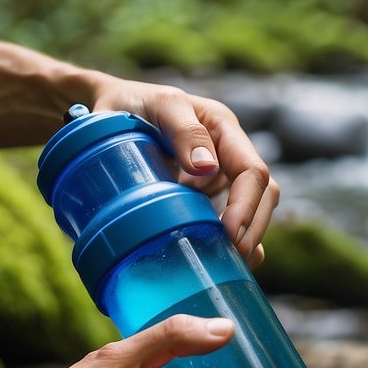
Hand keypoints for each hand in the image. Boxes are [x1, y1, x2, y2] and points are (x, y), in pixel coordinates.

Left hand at [83, 73, 278, 267]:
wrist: (106, 109)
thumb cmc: (131, 103)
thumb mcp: (159, 105)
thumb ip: (183, 131)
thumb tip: (207, 168)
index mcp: (223, 129)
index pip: (252, 171)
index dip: (247, 205)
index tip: (230, 233)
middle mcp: (227, 152)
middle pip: (262, 193)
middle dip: (253, 227)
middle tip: (235, 257)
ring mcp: (217, 174)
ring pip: (251, 208)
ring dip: (248, 236)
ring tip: (233, 264)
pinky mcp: (203, 192)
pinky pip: (227, 217)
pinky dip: (231, 239)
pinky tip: (226, 260)